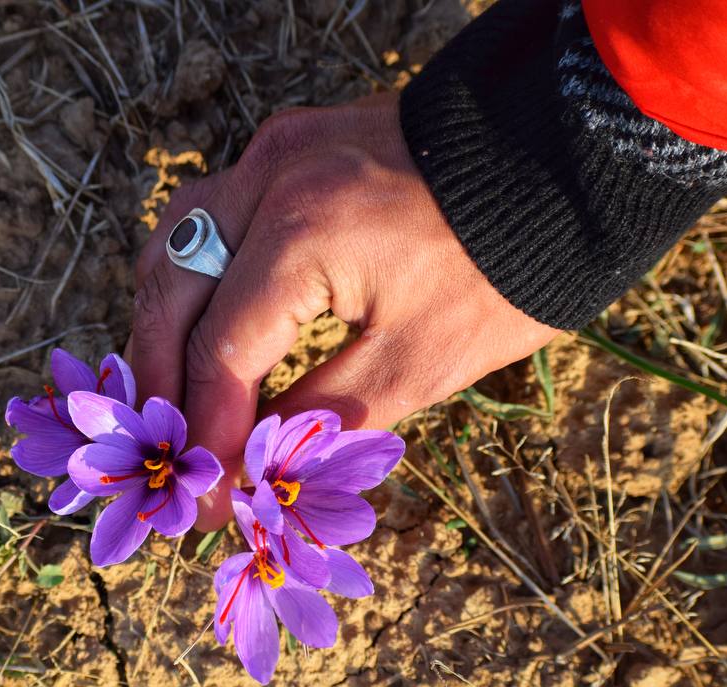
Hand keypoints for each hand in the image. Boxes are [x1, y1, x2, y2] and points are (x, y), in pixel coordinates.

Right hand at [130, 91, 558, 528]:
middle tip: (164, 456)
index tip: (198, 501)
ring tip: (170, 398)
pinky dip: (194, 277)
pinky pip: (210, 216)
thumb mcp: (420, 362)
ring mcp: (272, 153)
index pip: (217, 353)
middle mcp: (266, 182)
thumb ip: (319, 416)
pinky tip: (201, 323)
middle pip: (169, 293)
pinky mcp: (288, 146)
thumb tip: (250, 465)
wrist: (568, 158)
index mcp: (299, 237)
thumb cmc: (503, 267)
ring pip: (173, 245)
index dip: (204, 436)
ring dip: (163, 324)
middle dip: (158, 384)